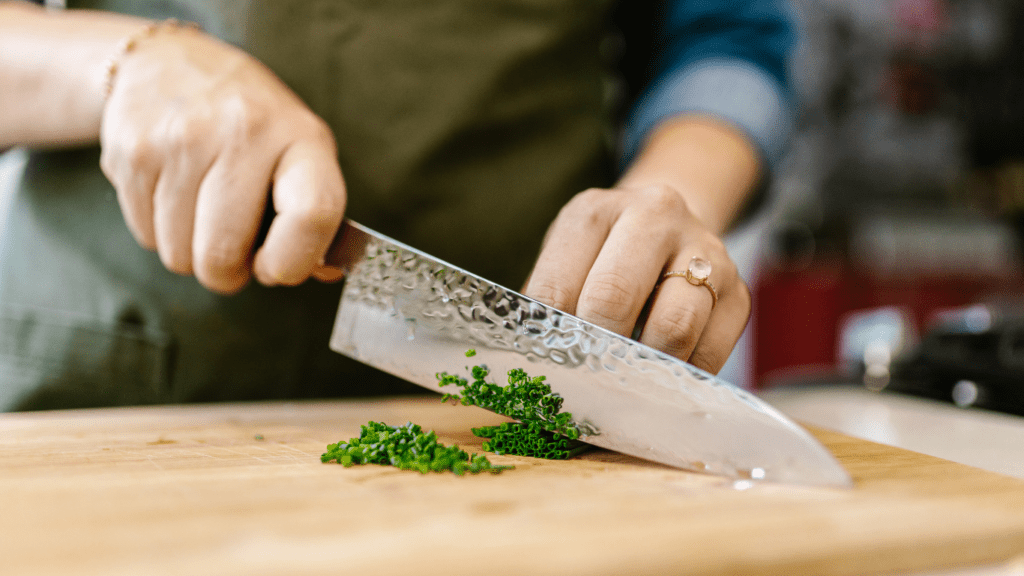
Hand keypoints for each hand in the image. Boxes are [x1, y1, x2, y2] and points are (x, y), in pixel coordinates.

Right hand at [99, 26, 345, 292]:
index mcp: (300, 136)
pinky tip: (173, 194)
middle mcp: (241, 131)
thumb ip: (315, 214)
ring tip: (203, 211)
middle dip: (227, 272)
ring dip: (191, 252)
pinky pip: (146, 236)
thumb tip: (322, 272)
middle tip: (232, 249)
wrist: (169, 64)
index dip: (293, 261)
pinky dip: (160, 232)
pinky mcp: (131, 151)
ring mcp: (180, 140)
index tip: (278, 268)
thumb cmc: (251, 123)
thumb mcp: (299, 150)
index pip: (311, 213)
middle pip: (223, 253)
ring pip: (179, 254)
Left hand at [523, 185, 750, 373]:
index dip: (548, 338)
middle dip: (595, 350)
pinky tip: (662, 374)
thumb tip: (528, 370)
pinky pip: (710, 352)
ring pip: (673, 328)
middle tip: (587, 379)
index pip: (556, 287)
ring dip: (643, 368)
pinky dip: (682, 376)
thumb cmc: (603, 259)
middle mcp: (653, 216)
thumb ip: (548, 308)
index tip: (549, 369)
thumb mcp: (568, 263)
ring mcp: (704, 251)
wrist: (672, 230)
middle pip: (613, 299)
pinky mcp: (739, 291)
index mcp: (594, 212)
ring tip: (626, 380)